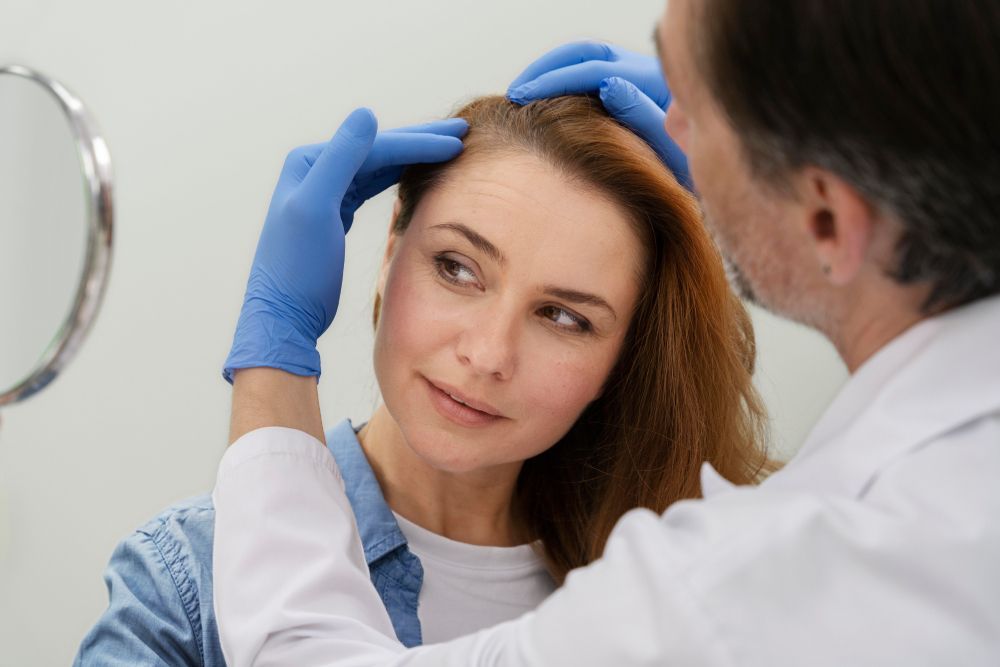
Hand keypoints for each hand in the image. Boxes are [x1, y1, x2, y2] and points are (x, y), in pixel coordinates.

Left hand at [223, 109, 466, 381]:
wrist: (285, 316)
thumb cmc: (298, 269)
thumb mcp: (316, 209)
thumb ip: (340, 160)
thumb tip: (367, 114)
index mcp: (310, 163)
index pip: (375, 147)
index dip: (419, 142)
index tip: (458, 141)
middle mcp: (315, 171)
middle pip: (378, 150)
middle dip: (422, 140)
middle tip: (462, 131)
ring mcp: (325, 193)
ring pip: (378, 165)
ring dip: (413, 155)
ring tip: (448, 147)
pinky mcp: (334, 215)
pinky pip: (372, 185)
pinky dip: (397, 176)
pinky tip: (415, 173)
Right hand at [508, 41, 689, 188]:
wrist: (710, 176)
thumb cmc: (691, 172)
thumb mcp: (672, 150)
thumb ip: (643, 116)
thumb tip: (609, 83)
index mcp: (656, 82)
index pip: (596, 69)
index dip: (555, 80)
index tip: (522, 95)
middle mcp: (646, 70)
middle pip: (587, 52)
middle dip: (547, 68)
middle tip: (515, 93)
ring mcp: (637, 76)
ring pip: (587, 58)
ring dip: (552, 70)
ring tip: (523, 95)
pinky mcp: (629, 87)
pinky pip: (590, 72)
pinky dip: (564, 80)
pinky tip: (545, 103)